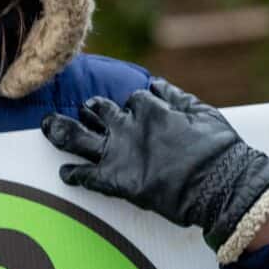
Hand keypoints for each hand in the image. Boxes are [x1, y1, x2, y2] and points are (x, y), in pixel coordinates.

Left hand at [41, 80, 268, 259]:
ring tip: (48, 127)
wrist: (220, 184)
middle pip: (97, 110)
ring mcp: (119, 153)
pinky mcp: (116, 180)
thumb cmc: (218, 149)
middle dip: (89, 109)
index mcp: (151, 108)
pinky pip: (85, 175)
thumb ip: (176, 97)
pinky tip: (65, 174)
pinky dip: (73, 175)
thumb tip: (156, 84)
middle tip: (81, 111)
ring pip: (78, 136)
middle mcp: (129, 127)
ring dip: (61, 131)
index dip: (132, 106)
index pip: (132, 100)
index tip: (133, 113)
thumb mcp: (202, 113)